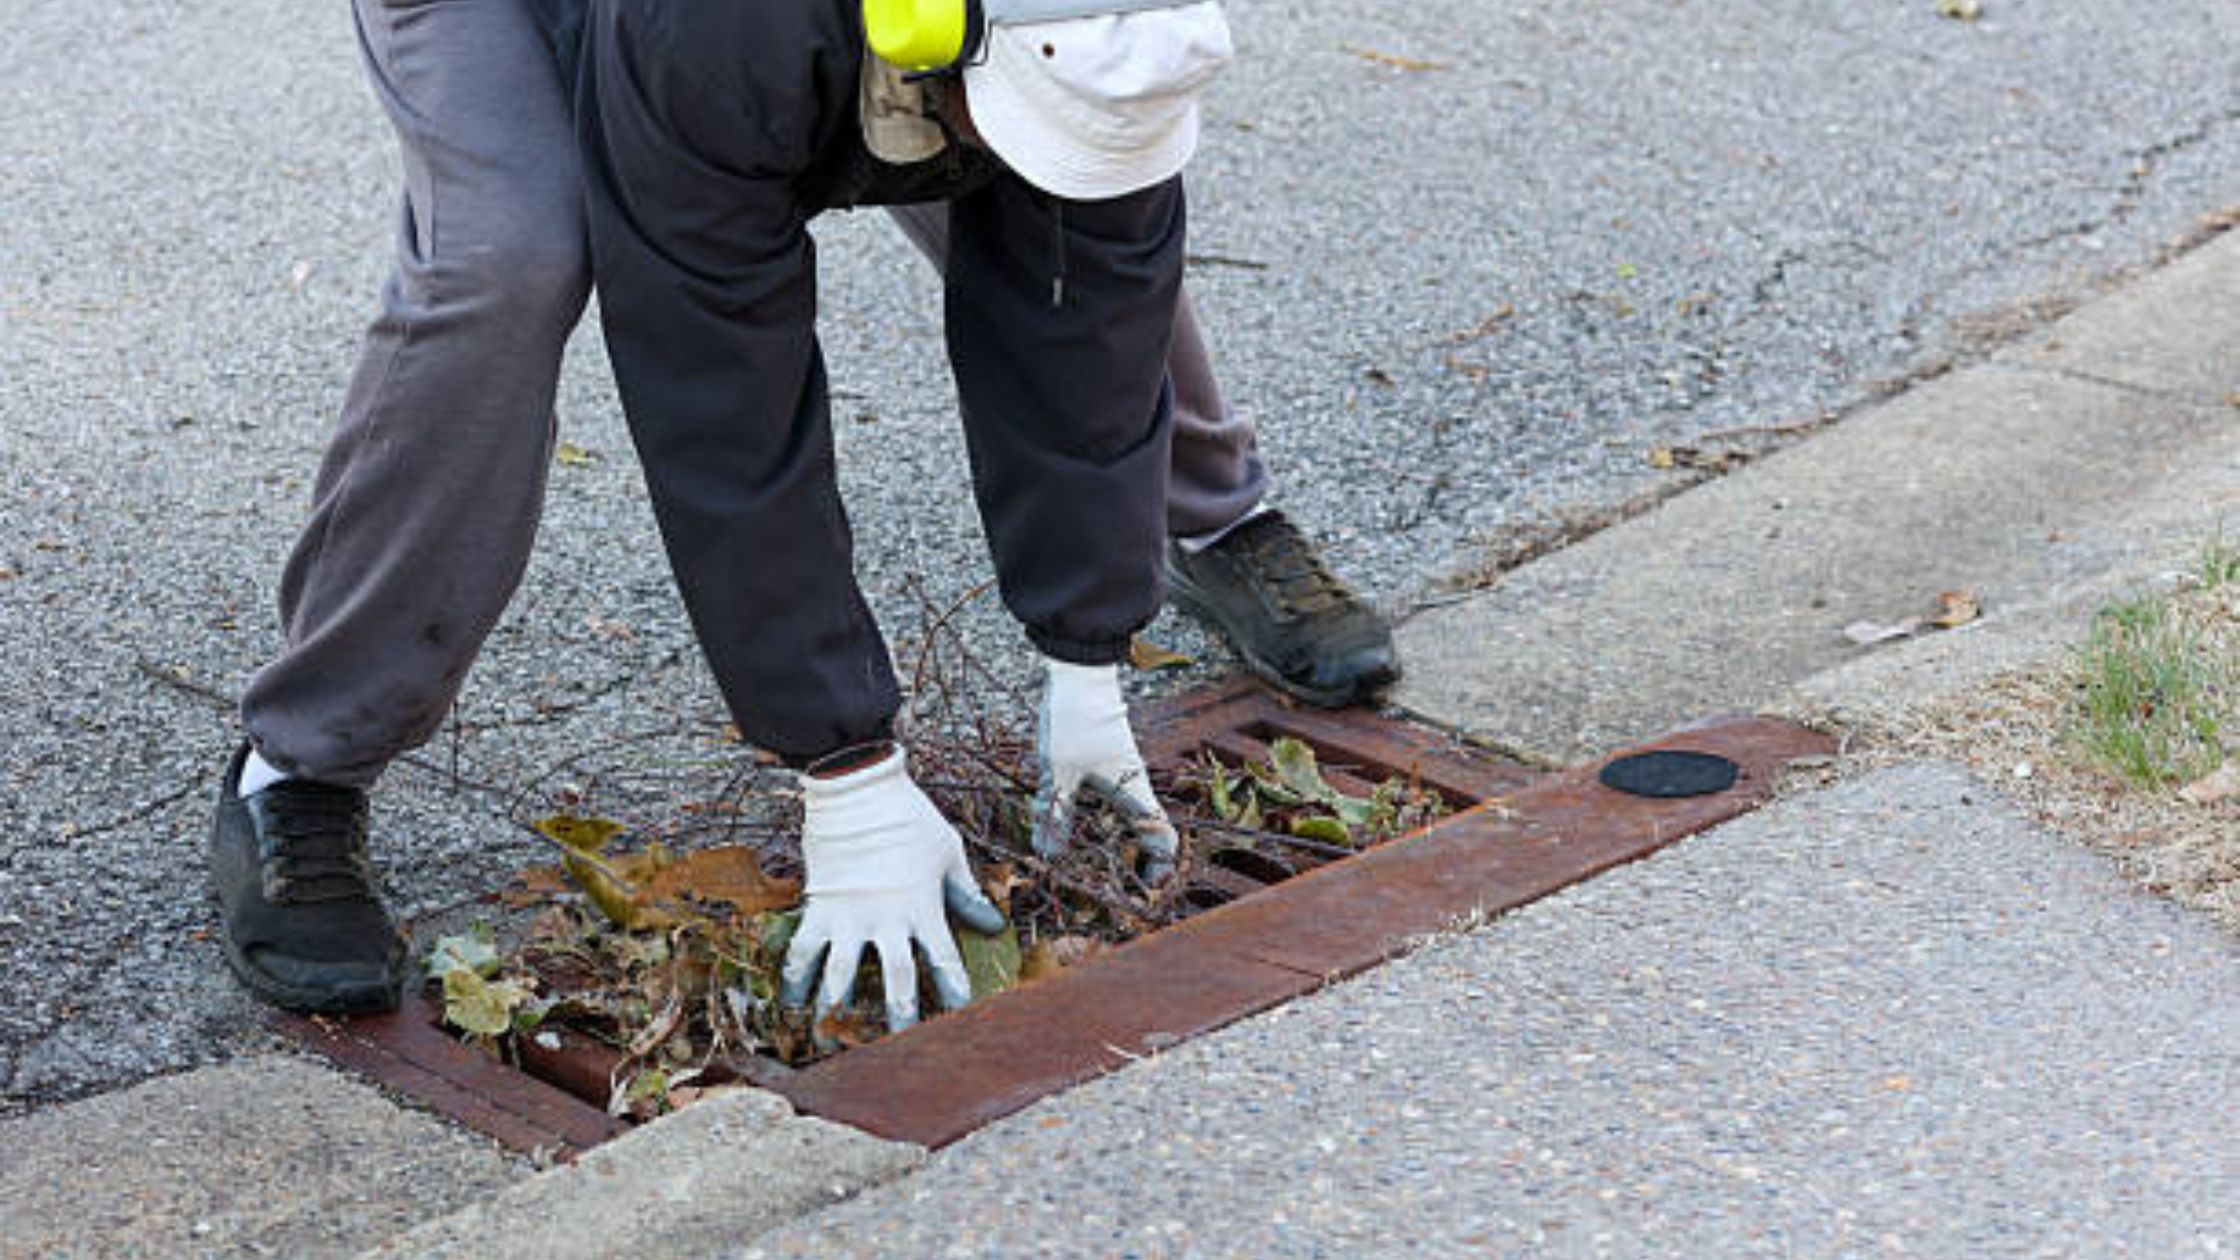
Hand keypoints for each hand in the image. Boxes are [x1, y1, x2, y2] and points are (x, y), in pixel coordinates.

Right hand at [780, 746, 1005, 1033]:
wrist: (858, 787)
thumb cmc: (910, 818)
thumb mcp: (948, 853)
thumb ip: (966, 894)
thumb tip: (993, 926)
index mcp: (923, 906)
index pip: (944, 961)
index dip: (956, 996)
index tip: (963, 1024)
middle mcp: (886, 918)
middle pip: (897, 981)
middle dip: (901, 1018)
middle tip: (901, 1052)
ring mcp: (849, 915)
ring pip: (842, 975)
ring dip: (838, 1009)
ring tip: (833, 1037)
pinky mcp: (818, 907)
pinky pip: (803, 950)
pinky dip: (795, 978)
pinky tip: (792, 1003)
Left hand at [1031, 658, 1178, 881]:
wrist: (1078, 668)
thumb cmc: (1075, 719)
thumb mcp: (1058, 772)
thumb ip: (1054, 815)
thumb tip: (1048, 859)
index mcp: (1134, 791)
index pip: (1163, 838)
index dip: (1159, 869)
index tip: (1141, 889)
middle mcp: (1132, 783)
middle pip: (1144, 832)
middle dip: (1131, 862)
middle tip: (1104, 884)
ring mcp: (1117, 769)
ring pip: (1122, 814)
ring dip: (1109, 840)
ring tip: (1079, 860)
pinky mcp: (1100, 757)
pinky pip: (1104, 797)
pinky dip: (1092, 816)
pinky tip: (1063, 821)